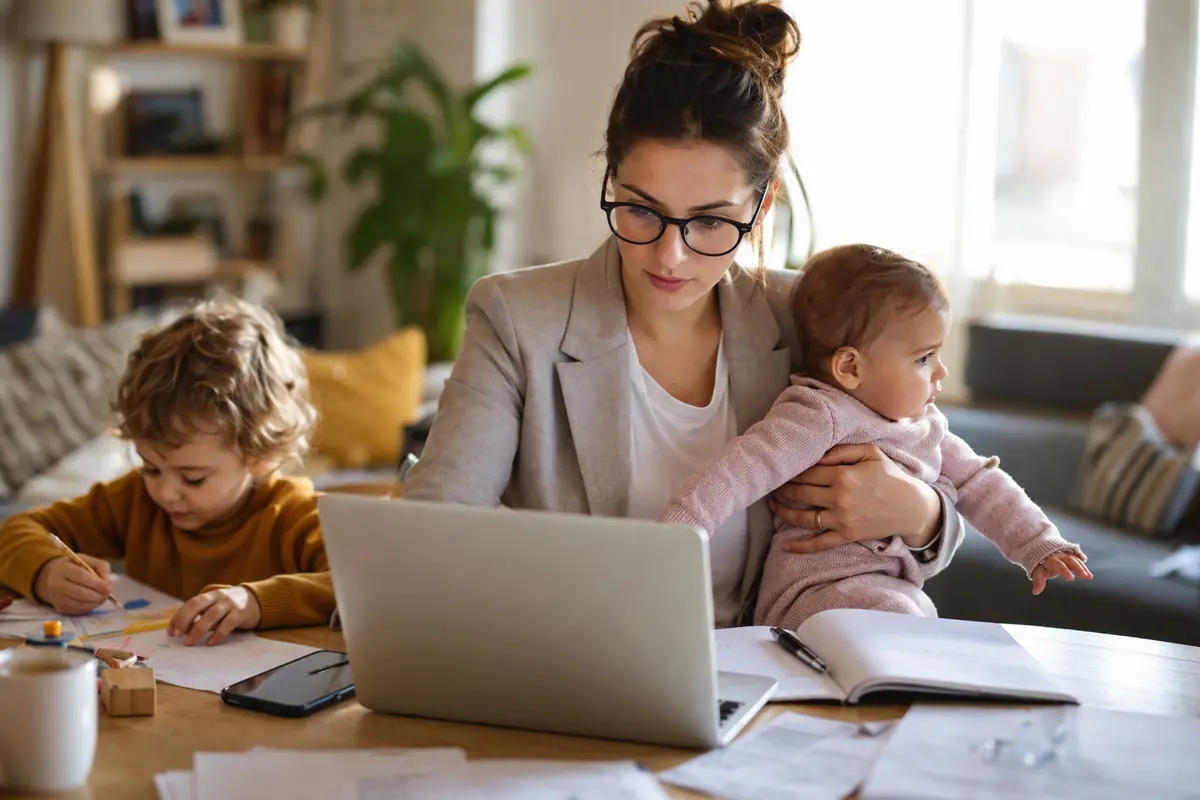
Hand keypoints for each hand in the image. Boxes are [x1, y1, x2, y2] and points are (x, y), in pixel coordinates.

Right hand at [33, 555, 113, 614]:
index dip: (97, 583)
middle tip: (108, 594)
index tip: (109, 587)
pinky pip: (77, 610)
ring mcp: (57, 598)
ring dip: (95, 602)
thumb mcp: (86, 560)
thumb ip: (100, 567)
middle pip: (80, 593)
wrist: (50, 577)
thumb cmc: (73, 566)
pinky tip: (94, 601)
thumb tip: (108, 582)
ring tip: (103, 597)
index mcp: (63, 568)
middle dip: (98, 595)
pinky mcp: (59, 607)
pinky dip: (89, 607)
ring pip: (79, 604)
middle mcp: (57, 584)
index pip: (81, 577)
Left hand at [169, 587, 261, 645]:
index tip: (171, 632)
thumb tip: (181, 630)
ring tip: (190, 642)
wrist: (257, 601)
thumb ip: (201, 614)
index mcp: (210, 594)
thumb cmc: (230, 607)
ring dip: (198, 629)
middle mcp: (219, 596)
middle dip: (185, 619)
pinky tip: (210, 642)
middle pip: (198, 604)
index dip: (179, 617)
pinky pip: (227, 624)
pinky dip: (217, 634)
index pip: (190, 603)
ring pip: (211, 615)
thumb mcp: (215, 606)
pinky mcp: (241, 613)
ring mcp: (230, 604)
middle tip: (177, 635)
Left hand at [769, 443, 941, 554]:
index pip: (806, 472)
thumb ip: (841, 450)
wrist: (912, 507)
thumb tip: (815, 454)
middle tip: (772, 484)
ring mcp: (841, 519)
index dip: (790, 470)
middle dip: (782, 488)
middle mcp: (838, 498)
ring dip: (782, 511)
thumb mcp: (870, 453)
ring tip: (772, 504)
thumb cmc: (890, 476)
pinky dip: (800, 547)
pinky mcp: (846, 536)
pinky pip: (819, 543)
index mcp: (843, 475)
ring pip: (803, 518)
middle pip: (800, 493)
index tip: (781, 468)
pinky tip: (784, 546)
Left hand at [1031, 551, 1092, 594]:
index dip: (1065, 570)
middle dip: (1078, 567)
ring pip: (1076, 560)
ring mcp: (1066, 554)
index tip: (1071, 578)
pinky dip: (1084, 567)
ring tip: (1088, 577)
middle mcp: (1059, 555)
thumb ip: (1038, 581)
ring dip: (1083, 568)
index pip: (1058, 564)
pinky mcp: (1071, 555)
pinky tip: (1089, 575)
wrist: (1042, 550)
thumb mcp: (1038, 572)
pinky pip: (1078, 560)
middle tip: (1084, 576)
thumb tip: (1035, 592)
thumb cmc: (1040, 564)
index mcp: (1050, 559)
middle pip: (1070, 560)